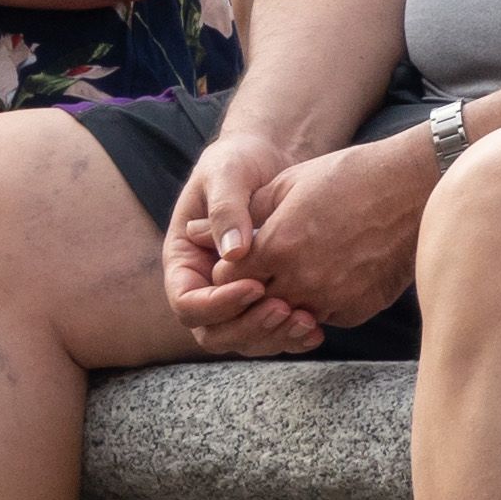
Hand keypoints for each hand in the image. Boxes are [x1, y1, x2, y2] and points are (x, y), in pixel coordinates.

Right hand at [160, 135, 321, 354]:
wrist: (269, 160)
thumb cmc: (238, 162)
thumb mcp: (226, 174)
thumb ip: (226, 209)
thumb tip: (233, 255)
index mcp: (184, 262)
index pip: (188, 304)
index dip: (217, 304)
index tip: (255, 286)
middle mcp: (205, 288)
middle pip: (215, 333)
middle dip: (248, 327)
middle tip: (284, 309)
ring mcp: (235, 298)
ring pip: (245, 339)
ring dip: (273, 337)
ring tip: (306, 320)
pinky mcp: (265, 301)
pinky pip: (271, 332)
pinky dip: (292, 336)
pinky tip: (316, 328)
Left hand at [193, 130, 428, 333]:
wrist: (414, 187)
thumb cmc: (350, 176)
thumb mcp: (288, 184)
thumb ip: (241, 215)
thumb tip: (193, 232)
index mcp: (278, 247)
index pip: (228, 281)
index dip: (229, 270)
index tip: (240, 258)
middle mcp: (302, 281)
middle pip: (256, 304)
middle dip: (255, 289)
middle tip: (268, 268)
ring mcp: (332, 299)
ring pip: (290, 316)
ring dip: (287, 299)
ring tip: (300, 270)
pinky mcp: (358, 310)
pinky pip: (325, 317)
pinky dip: (321, 304)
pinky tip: (332, 274)